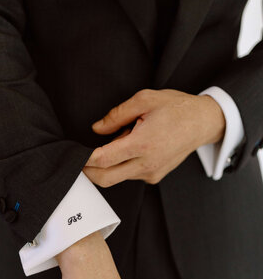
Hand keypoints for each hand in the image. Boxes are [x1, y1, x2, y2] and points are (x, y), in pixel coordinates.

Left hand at [82, 88, 225, 186]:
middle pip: (105, 178)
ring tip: (121, 140)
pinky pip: (130, 175)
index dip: (84, 159)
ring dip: (108, 164)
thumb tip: (97, 128)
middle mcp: (146, 163)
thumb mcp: (144, 99)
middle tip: (79, 160)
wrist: (203, 122)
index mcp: (142, 144)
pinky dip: (122, 165)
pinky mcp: (154, 176)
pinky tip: (131, 147)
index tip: (75, 154)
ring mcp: (151, 173)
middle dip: (88, 172)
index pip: (103, 160)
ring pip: (117, 177)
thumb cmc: (176, 108)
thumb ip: (116, 115)